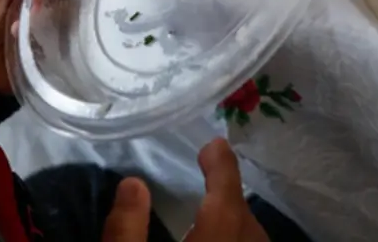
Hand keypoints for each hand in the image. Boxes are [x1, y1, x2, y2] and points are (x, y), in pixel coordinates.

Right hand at [99, 139, 268, 241]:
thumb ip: (126, 230)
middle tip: (208, 178)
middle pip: (242, 216)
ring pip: (251, 235)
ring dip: (235, 222)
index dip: (221, 164)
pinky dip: (239, 239)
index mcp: (219, 236)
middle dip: (227, 196)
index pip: (227, 191)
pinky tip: (219, 240)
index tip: (213, 146)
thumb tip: (132, 183)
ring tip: (213, 212)